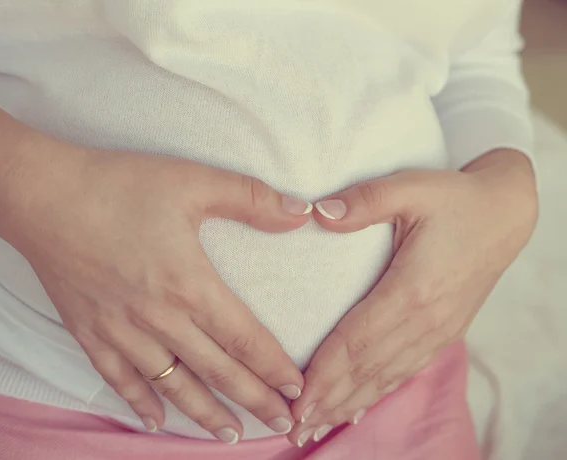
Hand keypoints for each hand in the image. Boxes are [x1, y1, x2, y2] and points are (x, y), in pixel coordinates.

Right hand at [6, 142, 312, 442]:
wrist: (43, 196)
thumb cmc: (118, 186)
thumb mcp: (192, 181)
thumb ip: (251, 199)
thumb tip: (302, 212)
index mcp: (190, 285)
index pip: (245, 339)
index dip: (274, 368)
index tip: (297, 390)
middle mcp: (160, 319)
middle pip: (218, 372)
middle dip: (255, 401)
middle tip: (283, 425)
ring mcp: (122, 331)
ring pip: (174, 386)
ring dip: (206, 414)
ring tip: (232, 436)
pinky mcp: (90, 333)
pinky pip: (120, 380)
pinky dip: (141, 403)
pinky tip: (156, 421)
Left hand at [287, 149, 536, 446]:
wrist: (505, 214)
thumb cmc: (455, 200)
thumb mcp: (411, 187)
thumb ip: (366, 200)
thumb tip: (319, 212)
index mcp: (413, 288)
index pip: (357, 340)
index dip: (324, 371)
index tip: (294, 396)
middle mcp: (426, 320)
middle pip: (367, 368)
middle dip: (328, 399)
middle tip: (291, 426)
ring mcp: (438, 331)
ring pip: (385, 377)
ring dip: (348, 403)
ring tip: (314, 425)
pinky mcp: (443, 332)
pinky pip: (404, 371)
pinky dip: (376, 393)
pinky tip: (356, 407)